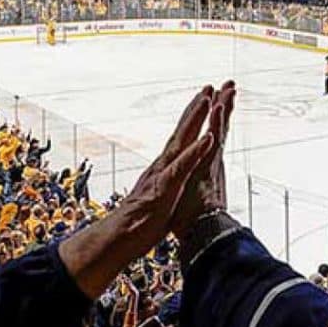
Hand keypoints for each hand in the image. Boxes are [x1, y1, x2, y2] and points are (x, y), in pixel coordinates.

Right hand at [57, 84, 223, 297]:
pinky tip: (208, 138)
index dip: (192, 119)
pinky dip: (195, 151)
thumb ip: (164, 187)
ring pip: (181, 141)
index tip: (204, 100)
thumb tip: (168, 182)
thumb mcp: (158, 200)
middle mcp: (162, 165)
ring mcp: (163, 175)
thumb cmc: (138, 224)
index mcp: (164, 168)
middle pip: (181, 131)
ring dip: (195, 119)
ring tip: (208, 99)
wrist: (118, 240)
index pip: (180, 139)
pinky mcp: (165, 188)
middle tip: (209, 86)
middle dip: (196, 108)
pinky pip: (183, 166)